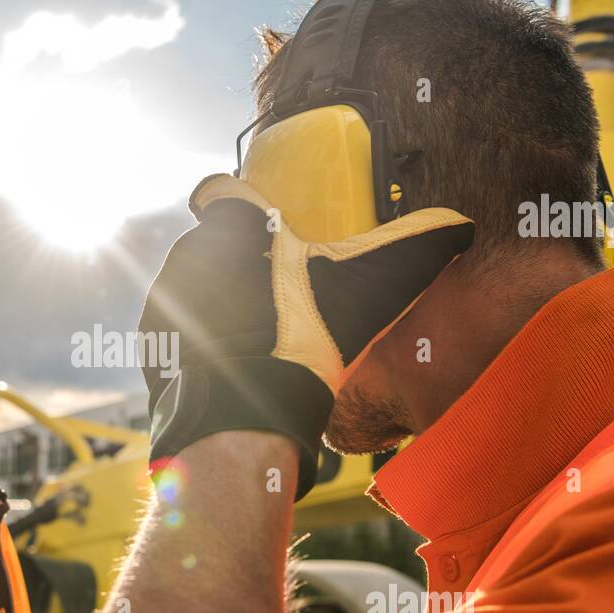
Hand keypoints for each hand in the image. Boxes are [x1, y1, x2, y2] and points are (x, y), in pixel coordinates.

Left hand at [139, 173, 471, 495]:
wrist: (242, 422)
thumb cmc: (302, 345)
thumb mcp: (368, 292)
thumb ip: (412, 249)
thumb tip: (461, 225)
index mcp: (231, 229)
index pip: (220, 190)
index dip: (240, 203)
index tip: (265, 226)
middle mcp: (185, 256)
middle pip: (214, 243)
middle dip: (242, 261)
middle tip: (278, 292)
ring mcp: (162, 302)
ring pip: (193, 285)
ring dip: (219, 299)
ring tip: (259, 331)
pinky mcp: (152, 344)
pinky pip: (178, 327)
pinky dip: (199, 338)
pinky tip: (233, 360)